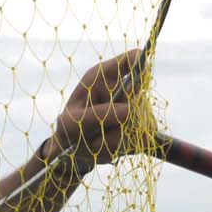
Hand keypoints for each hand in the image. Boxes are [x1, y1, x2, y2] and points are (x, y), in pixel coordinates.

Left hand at [42, 48, 142, 168]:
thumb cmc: (68, 130)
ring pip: (143, 121)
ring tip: (97, 143)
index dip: (140, 63)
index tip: (139, 77)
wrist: (71, 152)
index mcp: (102, 77)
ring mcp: (135, 108)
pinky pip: (144, 137)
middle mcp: (122, 89)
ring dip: (119, 138)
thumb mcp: (71, 123)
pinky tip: (107, 147)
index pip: (131, 59)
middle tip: (99, 134)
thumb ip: (96, 115)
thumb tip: (128, 111)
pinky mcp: (141, 127)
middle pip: (140, 97)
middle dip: (122, 121)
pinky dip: (124, 147)